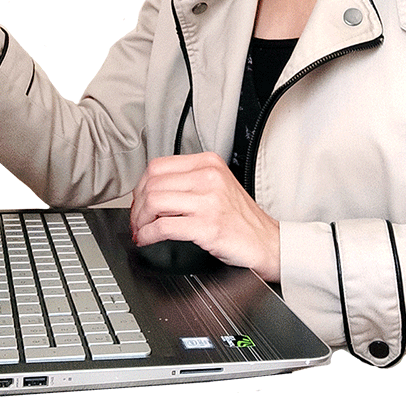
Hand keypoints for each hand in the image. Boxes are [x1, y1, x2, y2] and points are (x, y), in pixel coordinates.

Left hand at [130, 152, 279, 282]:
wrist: (267, 242)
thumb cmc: (241, 218)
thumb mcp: (217, 186)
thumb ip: (188, 181)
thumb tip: (150, 190)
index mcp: (208, 163)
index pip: (158, 165)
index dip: (141, 185)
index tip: (139, 200)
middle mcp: (209, 177)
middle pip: (153, 183)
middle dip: (138, 206)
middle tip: (137, 220)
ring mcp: (209, 200)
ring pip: (154, 202)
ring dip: (141, 221)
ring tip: (142, 230)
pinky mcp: (207, 225)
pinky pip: (164, 226)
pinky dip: (149, 235)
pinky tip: (148, 239)